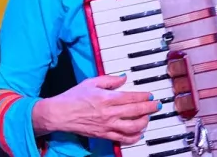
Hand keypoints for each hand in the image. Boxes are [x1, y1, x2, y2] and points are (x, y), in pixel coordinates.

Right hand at [39, 74, 160, 143]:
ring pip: (133, 127)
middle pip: (136, 111)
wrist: (60, 114)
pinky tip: (139, 133)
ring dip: (144, 122)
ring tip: (147, 117)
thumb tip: (123, 78)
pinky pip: (123, 138)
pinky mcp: (104, 135)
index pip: (131, 97)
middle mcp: (109, 113)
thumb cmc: (72, 98)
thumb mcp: (90, 82)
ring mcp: (107, 126)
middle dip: (150, 108)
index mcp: (106, 98)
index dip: (144, 96)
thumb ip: (109, 80)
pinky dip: (134, 137)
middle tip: (156, 105)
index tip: (150, 95)